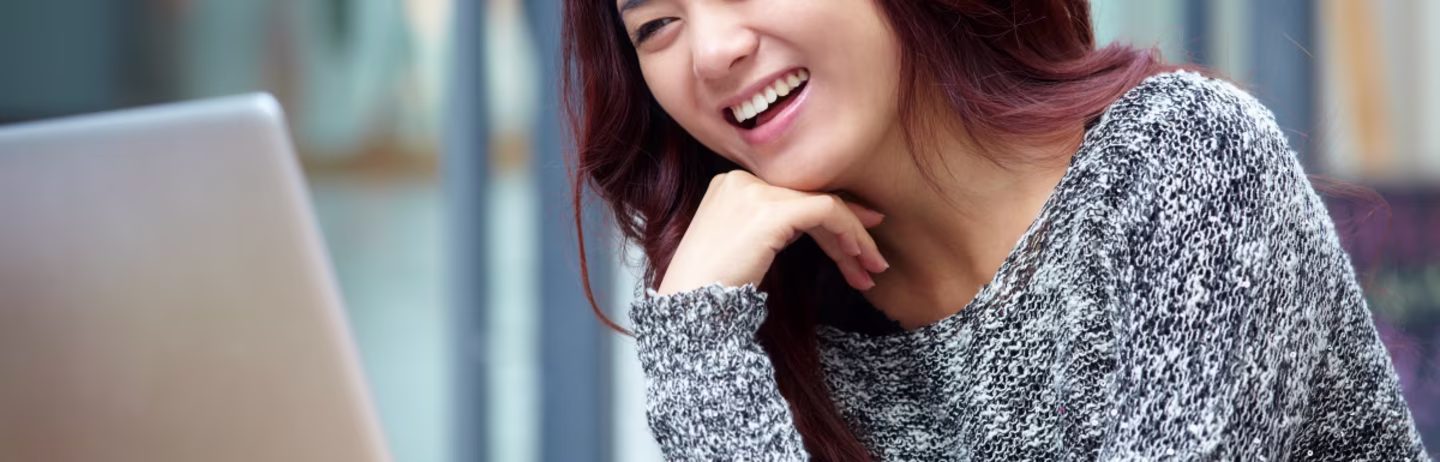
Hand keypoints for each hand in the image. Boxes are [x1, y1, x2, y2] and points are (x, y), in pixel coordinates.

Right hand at [656, 170, 888, 295]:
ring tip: (873, 268)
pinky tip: (858, 258)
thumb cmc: (713, 290)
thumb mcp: (744, 248)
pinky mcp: (768, 211)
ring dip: (854, 238)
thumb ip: (774, 229)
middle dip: (847, 232)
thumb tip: (822, 227)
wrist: (690, 307)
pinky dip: (847, 233)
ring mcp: (753, 192)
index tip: (858, 242)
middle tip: (873, 261)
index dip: (831, 218)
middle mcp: (740, 180)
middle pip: (809, 200)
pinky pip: (824, 211)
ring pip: (822, 205)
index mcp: (731, 186)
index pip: (793, 196)